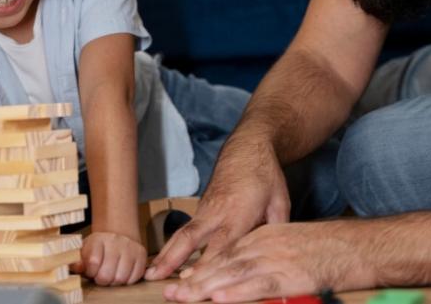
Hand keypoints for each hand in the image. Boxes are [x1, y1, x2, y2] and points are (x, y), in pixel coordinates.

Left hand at [72, 231, 146, 285]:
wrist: (118, 235)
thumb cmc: (98, 249)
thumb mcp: (84, 252)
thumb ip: (78, 262)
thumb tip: (78, 267)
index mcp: (98, 239)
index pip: (93, 262)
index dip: (91, 272)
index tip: (91, 271)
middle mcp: (115, 241)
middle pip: (107, 274)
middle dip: (102, 280)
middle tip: (101, 276)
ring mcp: (130, 247)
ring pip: (121, 278)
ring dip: (115, 281)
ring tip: (112, 274)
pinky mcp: (141, 254)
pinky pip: (134, 277)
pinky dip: (127, 280)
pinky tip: (122, 273)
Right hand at [145, 135, 290, 283]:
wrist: (247, 148)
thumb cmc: (265, 175)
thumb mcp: (280, 202)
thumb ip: (275, 231)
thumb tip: (274, 256)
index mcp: (239, 213)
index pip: (221, 244)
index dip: (207, 264)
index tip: (194, 282)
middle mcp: (217, 212)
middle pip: (190, 238)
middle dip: (172, 260)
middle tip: (155, 277)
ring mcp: (206, 210)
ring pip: (182, 235)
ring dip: (166, 255)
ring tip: (150, 273)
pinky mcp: (201, 209)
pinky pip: (185, 231)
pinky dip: (173, 247)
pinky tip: (164, 263)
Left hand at [163, 220, 376, 301]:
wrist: (361, 245)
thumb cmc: (330, 249)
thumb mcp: (291, 243)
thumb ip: (268, 254)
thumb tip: (247, 274)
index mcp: (264, 236)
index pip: (225, 253)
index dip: (201, 268)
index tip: (181, 279)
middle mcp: (265, 244)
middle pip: (223, 263)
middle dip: (195, 280)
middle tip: (171, 293)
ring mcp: (277, 259)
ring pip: (234, 274)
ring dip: (206, 287)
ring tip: (183, 297)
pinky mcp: (292, 275)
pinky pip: (260, 285)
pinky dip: (238, 292)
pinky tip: (219, 298)